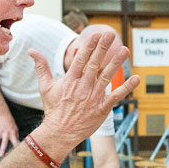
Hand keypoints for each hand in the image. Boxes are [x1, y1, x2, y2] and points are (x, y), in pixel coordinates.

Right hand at [0, 112, 18, 156]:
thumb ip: (16, 135)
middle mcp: (5, 133)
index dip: (15, 148)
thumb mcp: (16, 128)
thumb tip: (18, 142)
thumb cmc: (10, 121)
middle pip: (4, 143)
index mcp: (12, 133)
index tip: (15, 154)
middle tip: (0, 156)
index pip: (15, 142)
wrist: (3, 113)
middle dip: (2, 149)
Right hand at [32, 32, 140, 150]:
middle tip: (110, 35)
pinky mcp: (102, 108)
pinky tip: (136, 78)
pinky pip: (116, 96)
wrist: (60, 133)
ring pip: (107, 77)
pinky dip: (127, 87)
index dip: (89, 46)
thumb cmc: (53, 109)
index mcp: (70, 81)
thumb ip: (41, 67)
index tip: (96, 35)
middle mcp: (83, 87)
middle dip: (102, 49)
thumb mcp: (45, 87)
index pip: (81, 60)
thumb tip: (31, 50)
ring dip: (116, 63)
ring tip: (125, 50)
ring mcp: (93, 98)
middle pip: (94, 64)